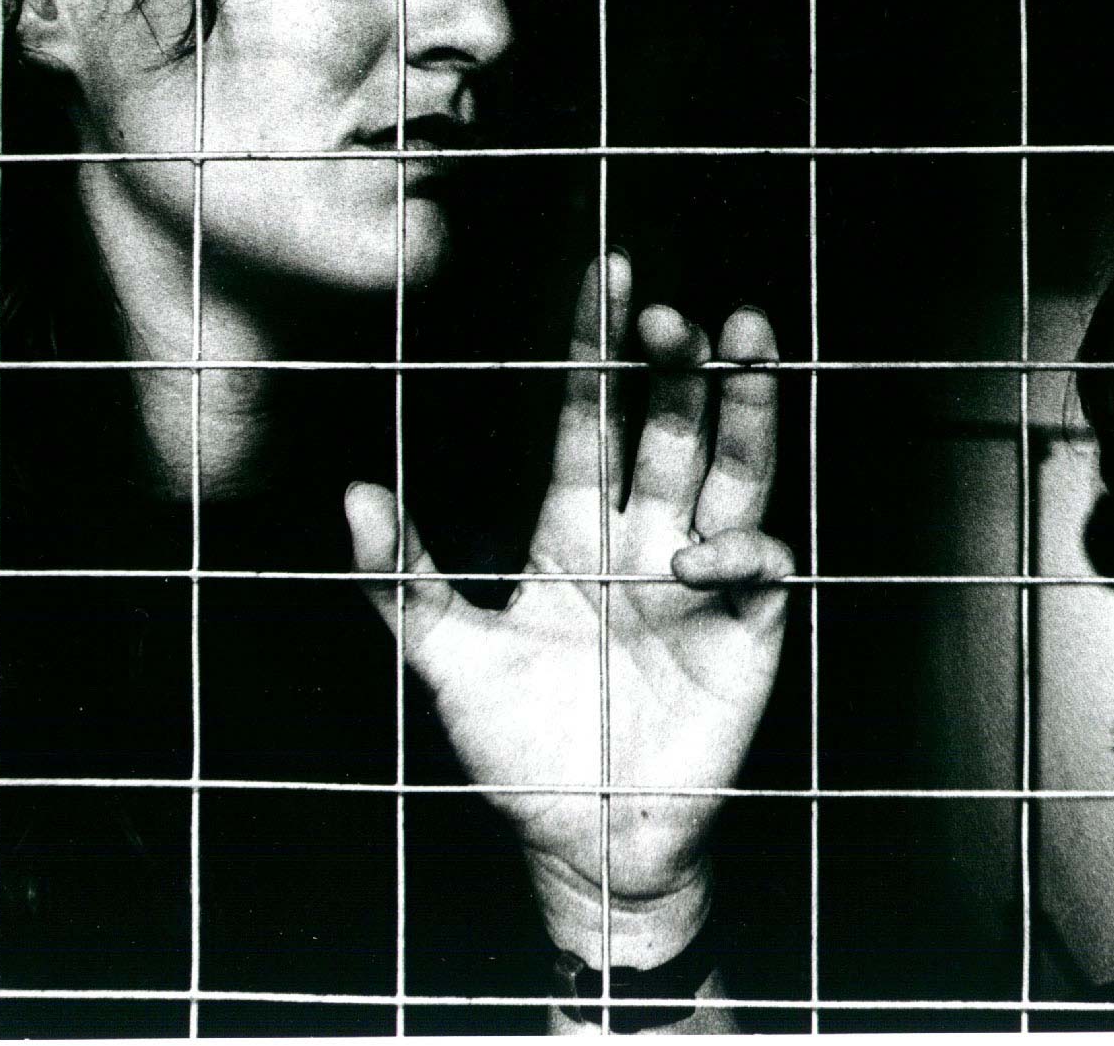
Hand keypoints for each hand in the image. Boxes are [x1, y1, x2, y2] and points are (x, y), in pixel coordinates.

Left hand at [345, 252, 790, 966]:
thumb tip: (356, 492)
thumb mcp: (443, 658)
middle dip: (673, 365)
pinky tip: (692, 555)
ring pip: (732, 470)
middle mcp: (642, 536)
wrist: (583, 840)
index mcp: (573, 530)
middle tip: (670, 311)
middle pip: (668, 428)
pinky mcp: (748, 627)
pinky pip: (757, 565)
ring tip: (746, 340)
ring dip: (742, 408)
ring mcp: (699, 578)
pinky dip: (733, 551)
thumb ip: (401, 577)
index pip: (590, 417)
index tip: (609, 274)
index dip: (597, 348)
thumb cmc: (515, 750)